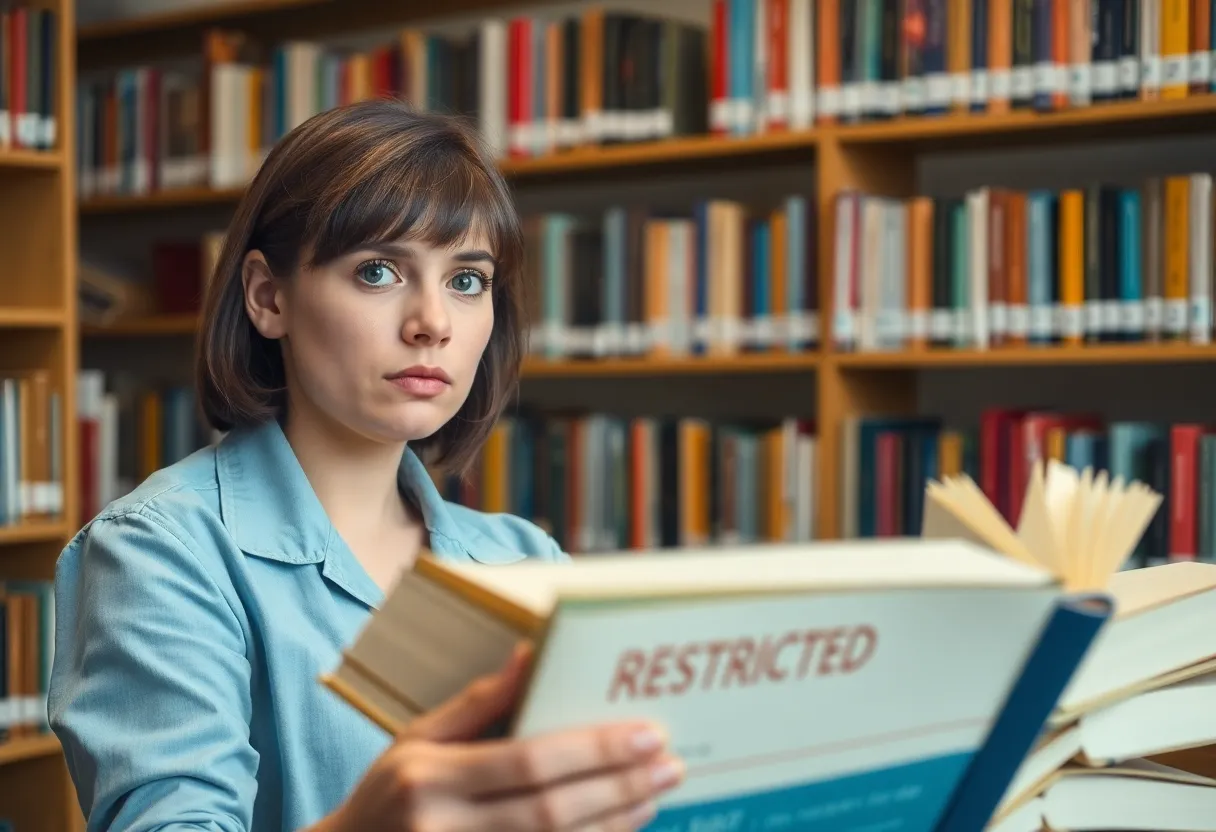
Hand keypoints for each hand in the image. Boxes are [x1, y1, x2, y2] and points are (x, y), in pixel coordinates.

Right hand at [324, 644, 683, 830]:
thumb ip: (475, 702)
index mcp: (429, 776)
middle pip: (551, 810)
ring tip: (654, 795)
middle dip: (619, 786)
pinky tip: (619, 831)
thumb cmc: (385, 795)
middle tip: (670, 764)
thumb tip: (532, 653)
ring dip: (614, 824)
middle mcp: (442, 827)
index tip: (649, 733)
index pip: (529, 761)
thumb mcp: (414, 740)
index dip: (595, 749)